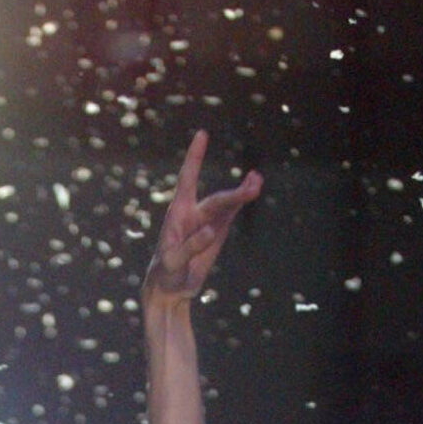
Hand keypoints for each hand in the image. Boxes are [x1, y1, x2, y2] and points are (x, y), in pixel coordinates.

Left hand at [143, 131, 261, 305]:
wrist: (170, 289)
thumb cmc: (165, 274)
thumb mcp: (173, 262)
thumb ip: (190, 247)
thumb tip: (210, 230)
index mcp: (178, 213)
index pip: (187, 179)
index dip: (194, 157)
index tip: (202, 134)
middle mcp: (193, 212)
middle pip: (217, 200)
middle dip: (234, 194)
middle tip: (254, 185)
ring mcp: (206, 222)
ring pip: (227, 205)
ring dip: (242, 194)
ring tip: (257, 182)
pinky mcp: (216, 233)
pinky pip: (230, 213)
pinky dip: (240, 202)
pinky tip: (253, 187)